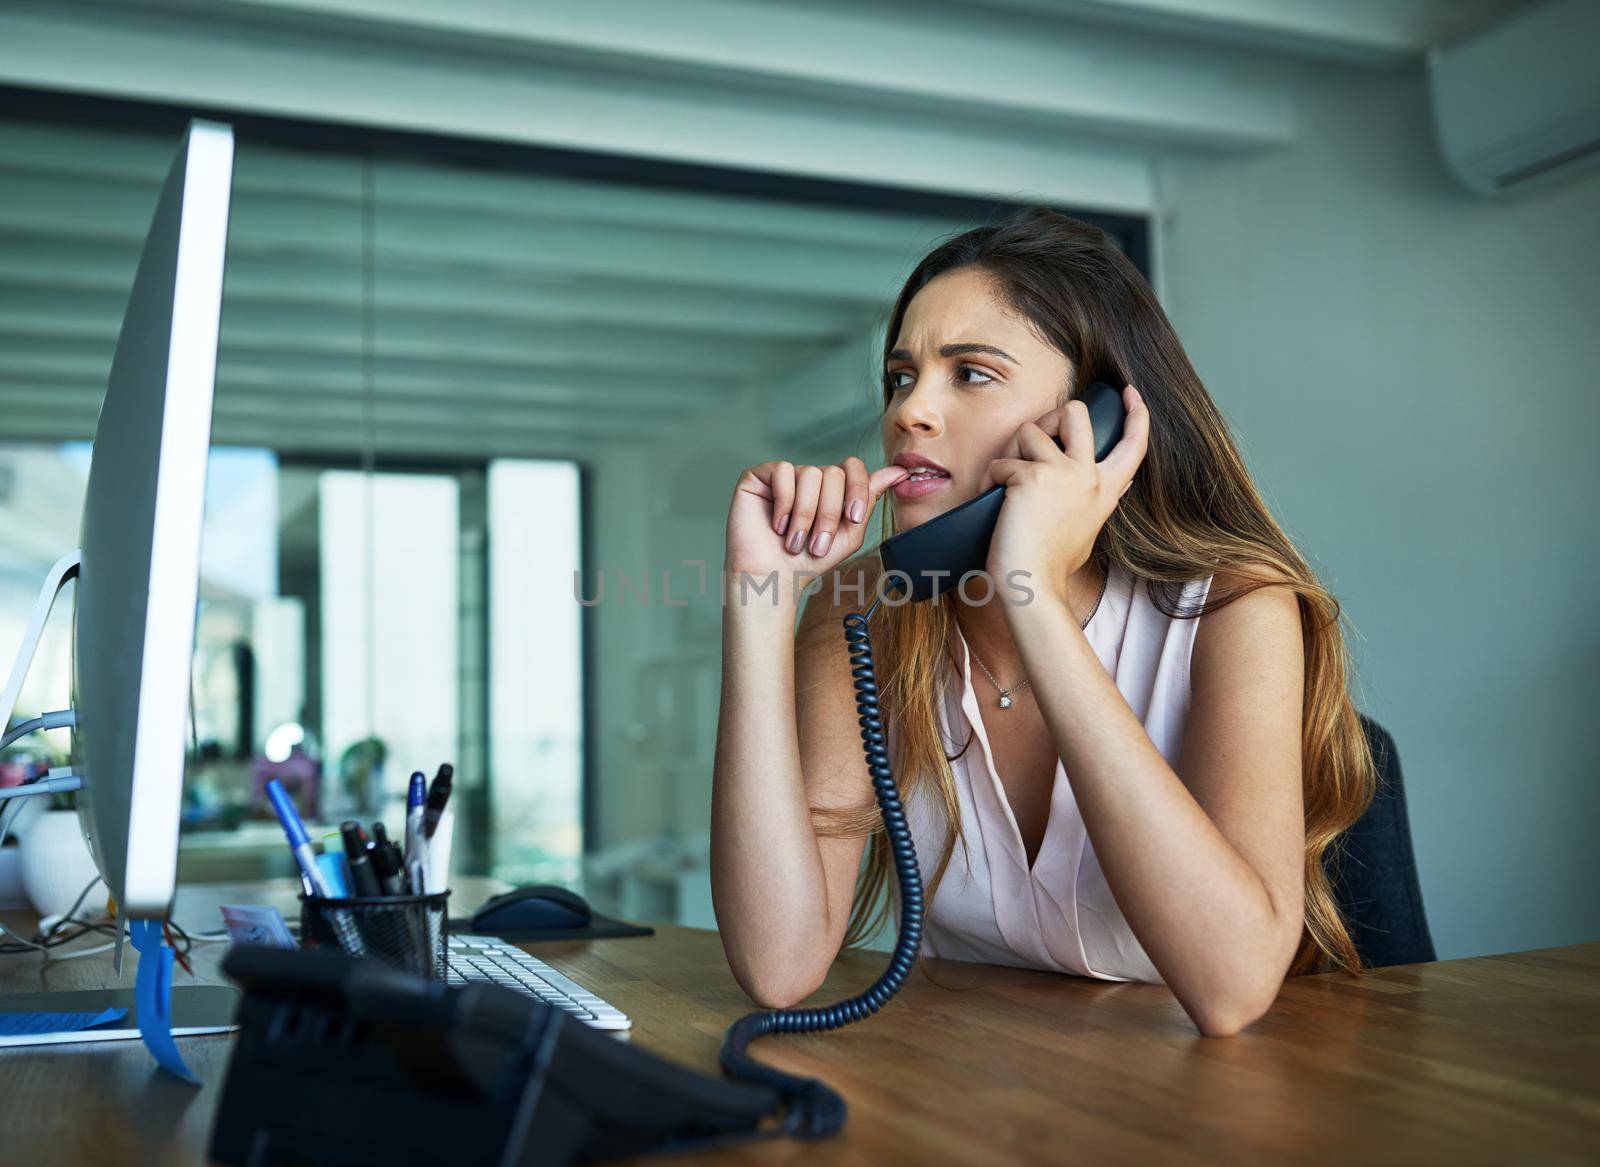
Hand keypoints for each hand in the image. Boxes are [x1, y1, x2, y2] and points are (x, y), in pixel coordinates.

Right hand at [725, 456, 908, 596]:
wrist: (772, 579)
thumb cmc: (808, 561)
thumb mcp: (849, 534)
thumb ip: (869, 500)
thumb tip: (899, 471)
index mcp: (830, 489)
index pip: (853, 467)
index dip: (858, 489)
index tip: (855, 518)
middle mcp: (808, 478)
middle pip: (833, 473)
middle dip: (830, 513)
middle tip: (817, 544)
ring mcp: (783, 476)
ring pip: (809, 473)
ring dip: (806, 514)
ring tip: (794, 541)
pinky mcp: (758, 477)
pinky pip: (781, 471)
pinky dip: (784, 502)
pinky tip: (777, 525)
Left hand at [983, 385, 1148, 611]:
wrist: (1031, 583)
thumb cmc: (1052, 563)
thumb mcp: (1090, 527)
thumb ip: (1103, 499)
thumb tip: (1126, 481)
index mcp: (1106, 489)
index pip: (1134, 444)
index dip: (1137, 414)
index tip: (1130, 393)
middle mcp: (1089, 475)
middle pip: (1076, 414)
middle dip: (1051, 416)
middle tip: (1034, 438)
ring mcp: (1062, 473)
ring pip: (1030, 432)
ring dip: (1011, 453)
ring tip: (1004, 484)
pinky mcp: (1031, 477)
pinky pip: (1002, 461)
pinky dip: (990, 478)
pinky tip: (991, 499)